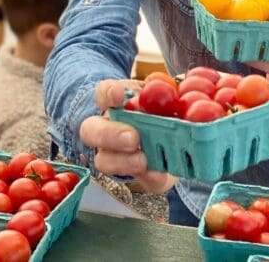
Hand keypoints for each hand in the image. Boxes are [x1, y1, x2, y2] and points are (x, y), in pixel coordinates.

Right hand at [79, 79, 177, 194]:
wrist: (177, 132)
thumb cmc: (164, 105)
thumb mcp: (168, 93)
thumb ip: (168, 91)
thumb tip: (178, 88)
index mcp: (116, 102)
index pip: (103, 93)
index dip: (108, 94)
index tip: (119, 95)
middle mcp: (108, 127)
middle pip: (91, 130)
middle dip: (110, 134)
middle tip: (132, 138)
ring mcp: (116, 154)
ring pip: (104, 160)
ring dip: (123, 162)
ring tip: (143, 161)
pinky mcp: (140, 175)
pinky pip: (140, 180)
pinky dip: (149, 177)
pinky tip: (158, 174)